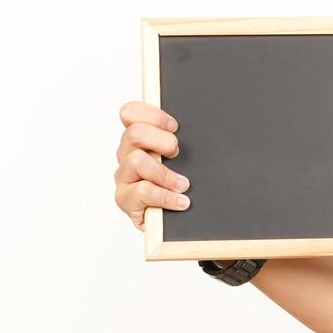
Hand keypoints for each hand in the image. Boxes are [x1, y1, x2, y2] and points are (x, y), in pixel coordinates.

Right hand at [114, 100, 190, 229]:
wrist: (169, 219)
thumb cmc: (177, 181)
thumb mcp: (181, 158)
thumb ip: (181, 141)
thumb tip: (208, 125)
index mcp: (138, 138)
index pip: (130, 113)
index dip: (153, 115)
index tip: (175, 127)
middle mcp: (127, 153)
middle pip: (134, 133)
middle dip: (163, 141)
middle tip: (177, 153)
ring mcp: (124, 176)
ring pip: (136, 161)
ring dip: (165, 173)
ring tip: (184, 184)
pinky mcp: (124, 198)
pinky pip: (142, 192)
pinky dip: (166, 196)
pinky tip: (181, 202)